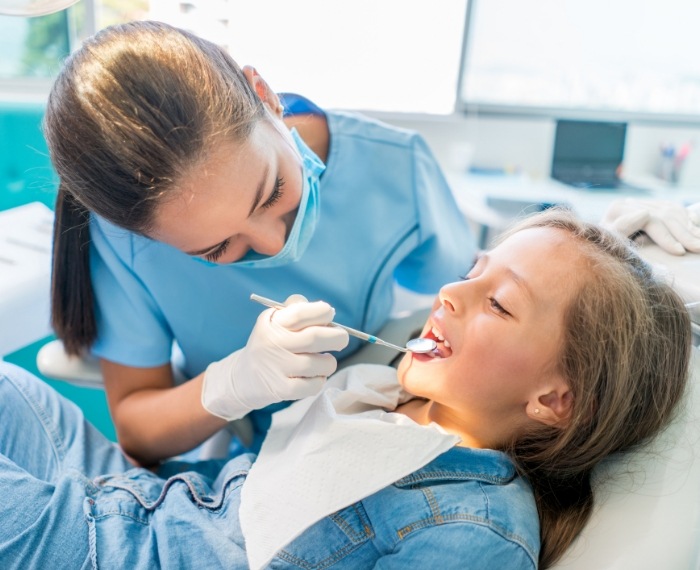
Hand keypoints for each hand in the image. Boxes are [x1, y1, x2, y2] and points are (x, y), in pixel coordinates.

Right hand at [201, 295, 348, 420]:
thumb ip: (296, 310)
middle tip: (341, 339)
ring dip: (329, 362)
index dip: (323, 312)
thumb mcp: (274, 321)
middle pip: (315, 338)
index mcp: (272, 323)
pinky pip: (314, 385)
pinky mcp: (281, 389)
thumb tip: (326, 311)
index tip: (329, 315)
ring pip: (320, 363)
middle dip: (338, 337)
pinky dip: (320, 380)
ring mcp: (277, 367)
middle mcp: (273, 343)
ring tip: (323, 361)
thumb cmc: (269, 344)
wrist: (243, 378)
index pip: (301, 313)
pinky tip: (313, 376)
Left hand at [601, 198, 699, 254]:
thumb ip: (620, 229)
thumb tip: (645, 213)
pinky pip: (674, 209)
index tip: (679, 252)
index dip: (666, 236)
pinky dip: (687, 218)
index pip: (650, 219)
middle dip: (683, 233)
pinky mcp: (651, 207)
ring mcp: (641, 204)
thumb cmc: (604, 253)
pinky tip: (696, 230)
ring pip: (672, 210)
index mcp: (618, 209)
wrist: (600, 253)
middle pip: (664, 214)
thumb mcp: (609, 245)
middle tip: (697, 248)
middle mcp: (629, 203)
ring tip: (698, 243)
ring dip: (688, 226)